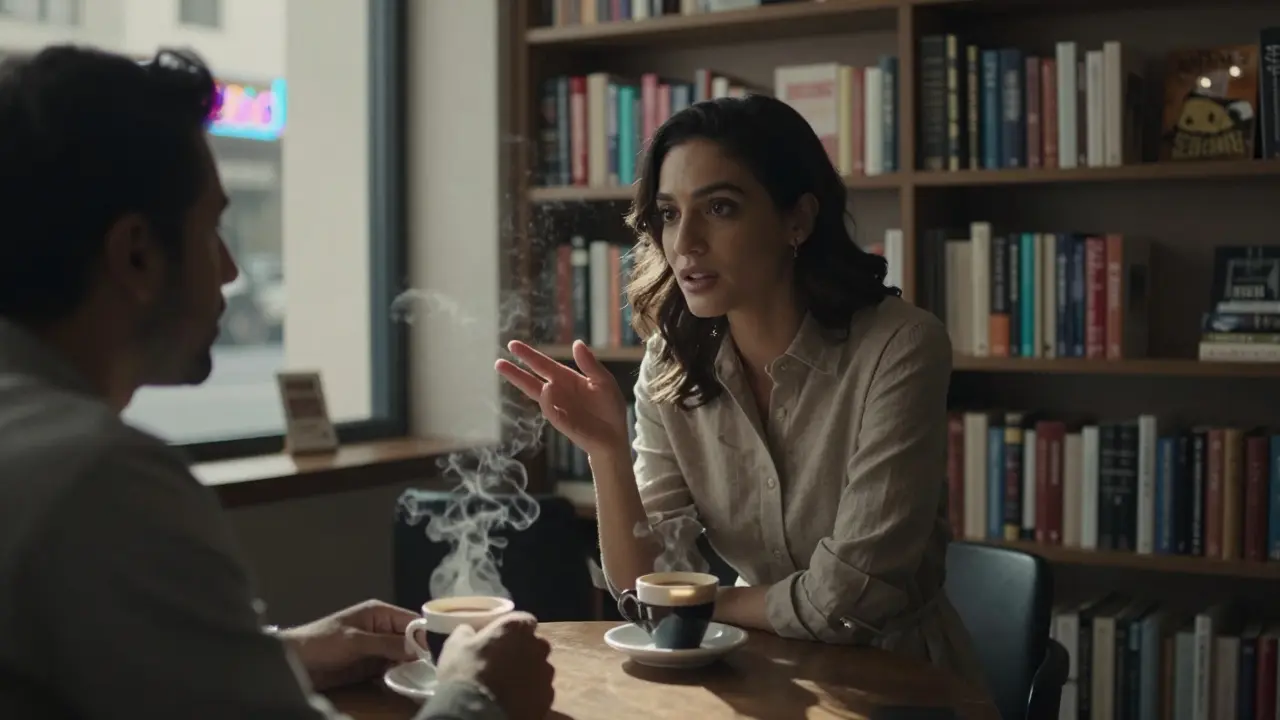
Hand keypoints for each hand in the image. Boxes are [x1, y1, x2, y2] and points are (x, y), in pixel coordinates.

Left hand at [278, 599, 416, 690]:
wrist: (294, 661)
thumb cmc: (321, 642)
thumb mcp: (355, 641)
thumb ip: (385, 644)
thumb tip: (415, 650)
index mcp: (379, 613)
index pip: (411, 621)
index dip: (421, 637)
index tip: (428, 656)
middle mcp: (382, 628)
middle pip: (409, 640)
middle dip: (416, 655)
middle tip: (423, 672)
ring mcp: (376, 647)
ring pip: (402, 656)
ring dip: (407, 667)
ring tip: (413, 680)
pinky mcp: (370, 665)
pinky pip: (390, 669)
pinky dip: (396, 675)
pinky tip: (400, 683)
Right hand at [436, 611, 554, 719]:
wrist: (476, 715)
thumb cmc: (465, 674)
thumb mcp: (454, 647)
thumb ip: (467, 632)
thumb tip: (469, 631)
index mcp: (516, 628)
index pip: (524, 621)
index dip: (512, 631)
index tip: (500, 640)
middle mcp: (537, 646)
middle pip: (535, 645)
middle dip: (523, 652)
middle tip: (503, 664)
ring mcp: (545, 673)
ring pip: (539, 669)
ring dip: (528, 674)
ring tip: (508, 686)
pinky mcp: (548, 697)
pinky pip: (540, 691)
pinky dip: (531, 694)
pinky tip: (514, 701)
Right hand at [496, 339, 629, 458]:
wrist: (614, 437)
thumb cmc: (609, 408)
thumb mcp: (603, 381)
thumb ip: (590, 364)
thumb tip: (577, 343)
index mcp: (566, 379)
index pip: (543, 365)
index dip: (528, 356)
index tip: (512, 345)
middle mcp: (557, 393)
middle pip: (531, 381)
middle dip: (516, 372)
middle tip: (498, 362)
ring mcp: (558, 409)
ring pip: (538, 396)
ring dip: (528, 385)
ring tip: (522, 375)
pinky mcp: (564, 424)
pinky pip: (553, 413)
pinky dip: (548, 403)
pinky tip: (546, 390)